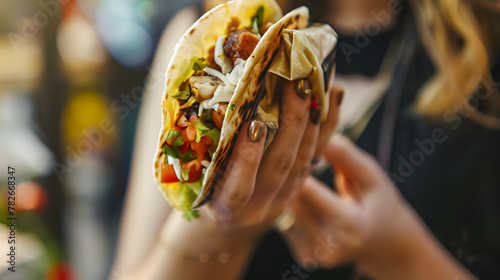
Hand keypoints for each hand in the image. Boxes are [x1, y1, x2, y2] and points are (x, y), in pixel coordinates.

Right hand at [160, 81, 343, 259]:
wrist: (226, 214)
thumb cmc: (203, 183)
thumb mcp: (196, 173)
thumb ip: (204, 148)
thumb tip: (207, 97)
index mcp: (223, 208)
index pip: (238, 190)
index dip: (247, 159)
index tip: (254, 125)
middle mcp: (254, 211)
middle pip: (278, 169)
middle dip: (290, 125)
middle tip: (296, 87)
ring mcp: (280, 203)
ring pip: (301, 164)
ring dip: (311, 124)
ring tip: (314, 90)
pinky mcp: (297, 191)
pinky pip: (316, 159)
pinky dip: (325, 129)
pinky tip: (332, 100)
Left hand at [281, 136, 476, 279]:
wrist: (383, 242)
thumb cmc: (378, 201)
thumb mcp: (371, 174)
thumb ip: (345, 155)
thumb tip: (315, 130)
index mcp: (352, 227)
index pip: (310, 192)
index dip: (295, 165)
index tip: (286, 143)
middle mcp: (331, 247)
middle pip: (292, 202)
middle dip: (284, 174)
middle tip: (276, 147)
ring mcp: (315, 256)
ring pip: (283, 212)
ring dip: (280, 189)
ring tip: (277, 166)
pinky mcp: (303, 257)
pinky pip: (283, 224)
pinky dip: (284, 204)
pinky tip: (284, 188)